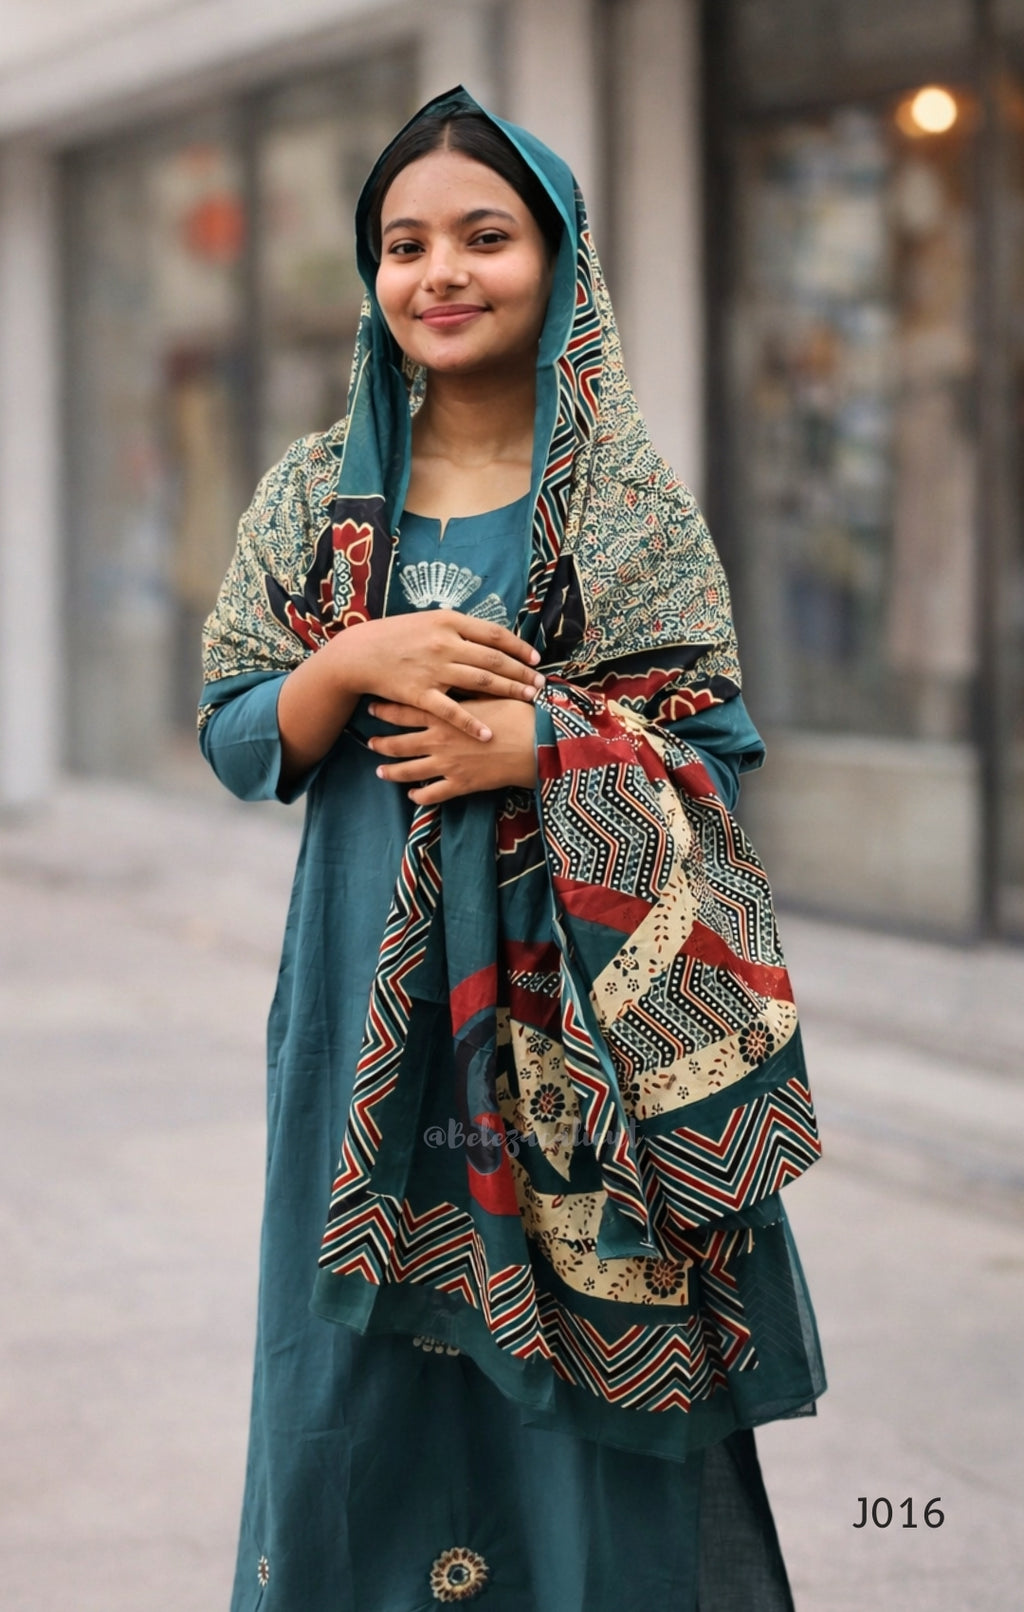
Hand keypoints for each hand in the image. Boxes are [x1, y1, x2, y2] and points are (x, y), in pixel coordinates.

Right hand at [328, 611, 543, 740]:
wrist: (359, 653)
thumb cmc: (395, 635)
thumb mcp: (428, 620)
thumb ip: (457, 628)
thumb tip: (488, 635)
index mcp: (449, 621)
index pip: (494, 634)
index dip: (518, 648)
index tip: (536, 659)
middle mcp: (445, 643)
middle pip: (494, 659)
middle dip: (522, 673)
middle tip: (541, 684)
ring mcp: (434, 669)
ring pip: (482, 682)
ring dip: (509, 691)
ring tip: (529, 700)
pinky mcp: (420, 693)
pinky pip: (452, 711)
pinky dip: (472, 723)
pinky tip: (488, 734)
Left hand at [368, 697, 536, 803]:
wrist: (537, 742)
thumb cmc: (517, 712)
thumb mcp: (488, 691)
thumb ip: (466, 686)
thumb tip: (455, 674)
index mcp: (445, 714)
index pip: (406, 710)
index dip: (387, 709)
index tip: (372, 706)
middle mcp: (440, 739)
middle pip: (401, 742)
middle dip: (382, 742)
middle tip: (369, 742)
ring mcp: (448, 763)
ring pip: (410, 771)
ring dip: (392, 772)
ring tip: (380, 772)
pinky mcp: (461, 784)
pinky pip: (434, 794)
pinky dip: (420, 796)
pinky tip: (414, 796)